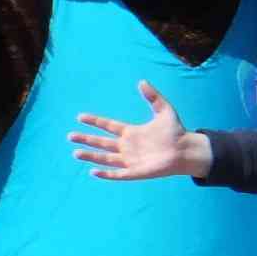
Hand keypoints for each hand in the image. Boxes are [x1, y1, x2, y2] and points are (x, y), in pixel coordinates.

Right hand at [69, 82, 210, 180]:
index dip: (95, 121)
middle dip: (86, 139)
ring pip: (106, 158)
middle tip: (70, 136)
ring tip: (76, 152)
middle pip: (102, 143)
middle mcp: (127, 146)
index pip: (108, 126)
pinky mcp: (136, 172)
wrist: (186, 149)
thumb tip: (142, 81)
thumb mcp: (164, 110)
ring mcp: (131, 160)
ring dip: (91, 156)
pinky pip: (118, 174)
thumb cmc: (175, 131)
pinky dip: (106, 174)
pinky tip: (93, 171)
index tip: (80, 117)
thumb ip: (153, 97)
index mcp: (131, 132)